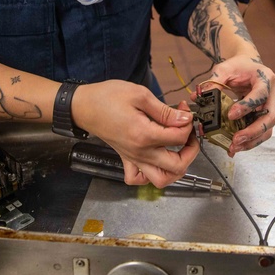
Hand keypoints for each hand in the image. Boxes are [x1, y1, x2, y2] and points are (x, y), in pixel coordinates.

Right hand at [72, 81, 198, 187]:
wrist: (84, 106)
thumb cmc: (108, 97)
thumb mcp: (140, 95)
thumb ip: (165, 111)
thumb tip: (185, 119)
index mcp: (144, 135)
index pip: (179, 138)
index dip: (188, 123)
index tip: (185, 111)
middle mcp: (140, 152)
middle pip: (177, 166)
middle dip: (191, 151)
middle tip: (189, 134)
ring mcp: (133, 158)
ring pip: (161, 179)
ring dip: (176, 169)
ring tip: (179, 150)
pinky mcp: (126, 159)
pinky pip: (139, 178)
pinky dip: (150, 175)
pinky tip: (156, 160)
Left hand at [206, 55, 274, 156]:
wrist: (248, 66)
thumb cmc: (239, 66)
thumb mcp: (225, 68)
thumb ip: (213, 82)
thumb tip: (199, 96)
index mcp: (266, 78)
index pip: (260, 95)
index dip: (247, 106)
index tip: (231, 115)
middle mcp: (273, 93)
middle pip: (269, 117)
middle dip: (252, 131)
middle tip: (235, 139)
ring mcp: (272, 106)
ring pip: (268, 129)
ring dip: (252, 140)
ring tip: (234, 147)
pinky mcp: (265, 116)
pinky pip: (262, 132)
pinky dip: (250, 141)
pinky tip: (237, 146)